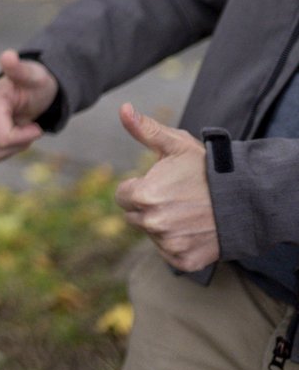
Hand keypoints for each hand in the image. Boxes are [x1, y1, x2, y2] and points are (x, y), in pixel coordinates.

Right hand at [0, 49, 58, 164]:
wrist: (27, 90)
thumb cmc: (35, 84)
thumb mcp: (34, 77)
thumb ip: (20, 69)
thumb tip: (8, 56)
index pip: (3, 139)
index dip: (25, 138)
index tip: (37, 126)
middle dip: (19, 143)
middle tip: (27, 126)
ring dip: (12, 148)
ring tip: (18, 128)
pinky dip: (3, 151)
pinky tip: (9, 134)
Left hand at [115, 102, 218, 272]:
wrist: (247, 199)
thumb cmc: (209, 169)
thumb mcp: (176, 145)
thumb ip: (145, 129)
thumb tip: (123, 108)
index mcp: (144, 195)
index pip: (122, 196)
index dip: (139, 187)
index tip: (161, 183)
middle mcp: (153, 223)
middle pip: (134, 216)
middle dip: (148, 206)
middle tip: (177, 197)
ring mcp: (169, 244)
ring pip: (151, 234)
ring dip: (163, 224)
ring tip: (188, 211)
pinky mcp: (183, 261)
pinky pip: (168, 252)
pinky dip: (178, 243)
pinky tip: (194, 229)